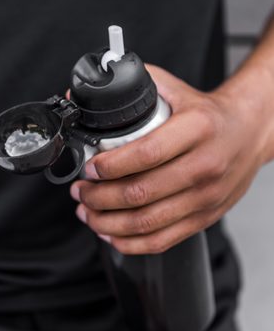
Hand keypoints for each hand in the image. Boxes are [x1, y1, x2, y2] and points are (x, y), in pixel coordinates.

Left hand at [71, 65, 270, 254]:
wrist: (250, 132)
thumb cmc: (207, 113)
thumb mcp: (172, 89)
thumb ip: (130, 88)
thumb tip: (80, 97)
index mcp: (196, 129)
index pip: (146, 154)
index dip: (110, 165)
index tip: (89, 167)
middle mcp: (204, 165)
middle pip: (140, 193)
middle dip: (98, 196)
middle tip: (80, 191)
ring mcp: (205, 196)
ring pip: (146, 221)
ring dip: (107, 221)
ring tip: (86, 211)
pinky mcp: (205, 217)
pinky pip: (162, 240)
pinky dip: (129, 242)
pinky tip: (109, 232)